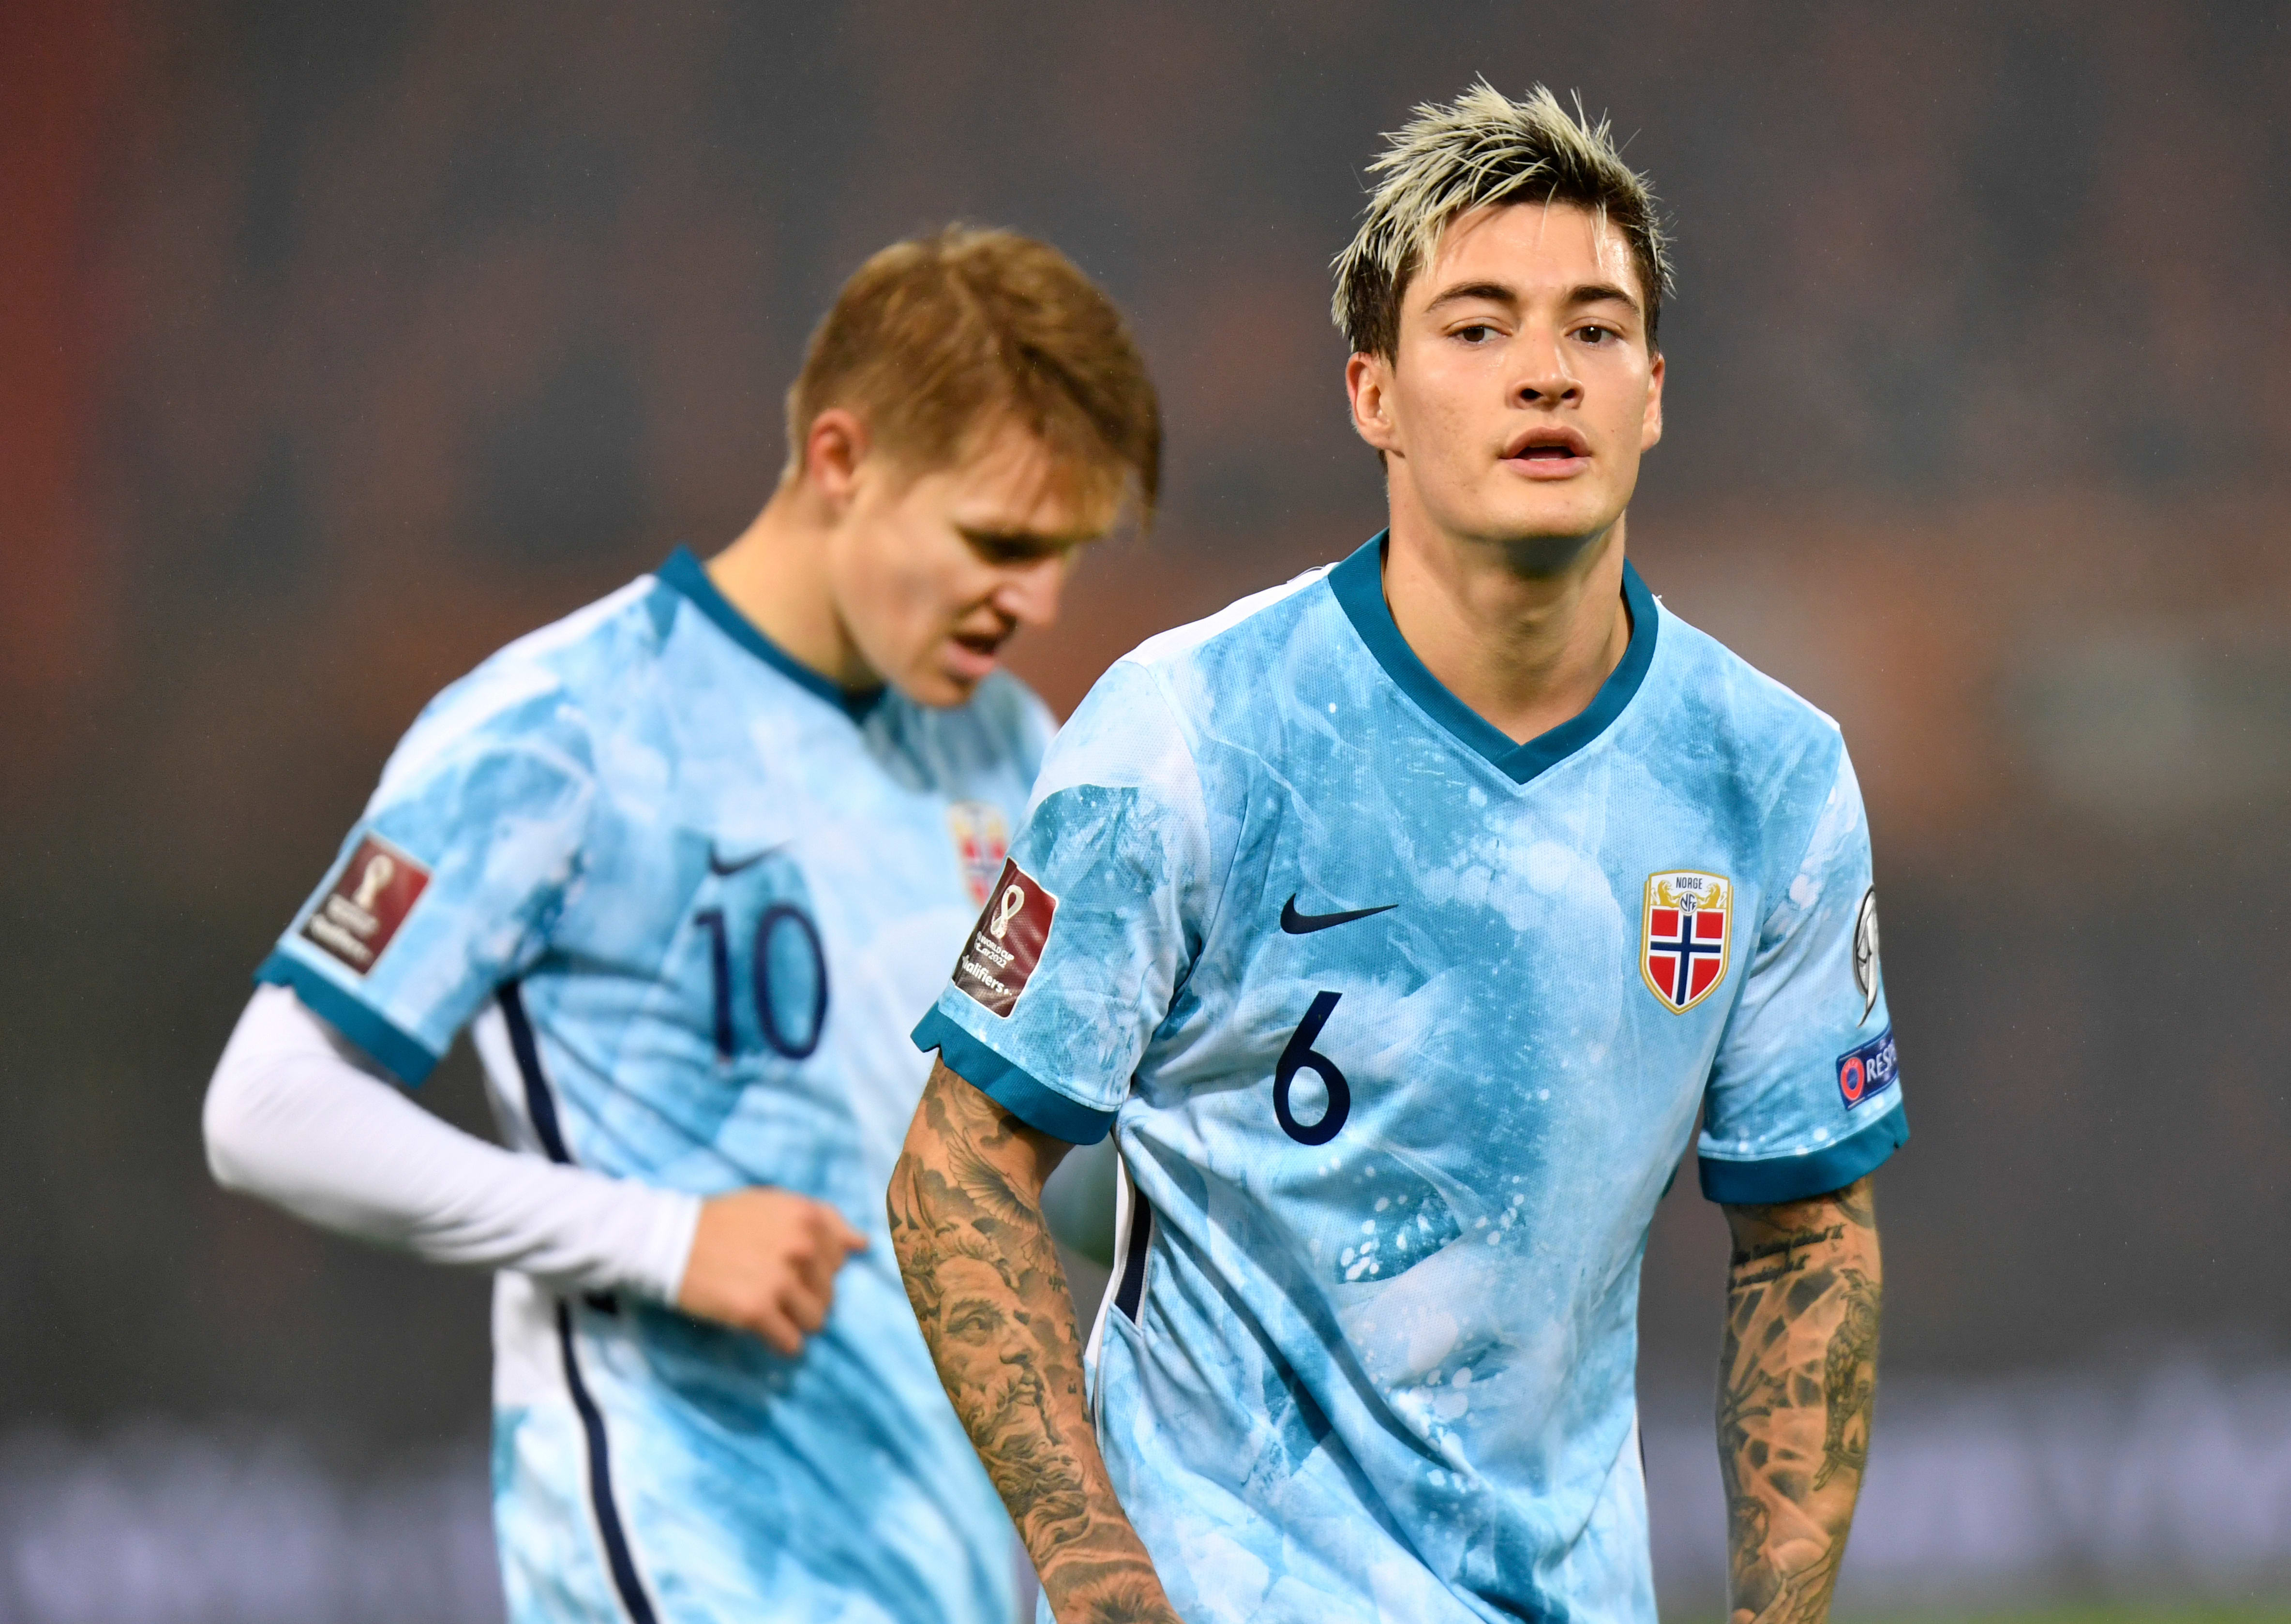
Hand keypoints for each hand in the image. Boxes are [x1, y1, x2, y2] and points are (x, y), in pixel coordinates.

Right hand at [676, 1187, 866, 1353]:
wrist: (668, 1241)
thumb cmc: (722, 1222)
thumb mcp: (774, 1205)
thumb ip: (823, 1220)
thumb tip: (863, 1245)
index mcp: (808, 1217)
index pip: (841, 1259)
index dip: (816, 1267)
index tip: (789, 1267)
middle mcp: (801, 1246)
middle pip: (830, 1292)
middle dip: (805, 1295)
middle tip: (772, 1288)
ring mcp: (780, 1280)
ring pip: (816, 1320)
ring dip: (795, 1321)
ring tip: (768, 1309)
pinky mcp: (757, 1311)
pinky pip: (791, 1343)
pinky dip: (780, 1342)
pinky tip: (761, 1329)